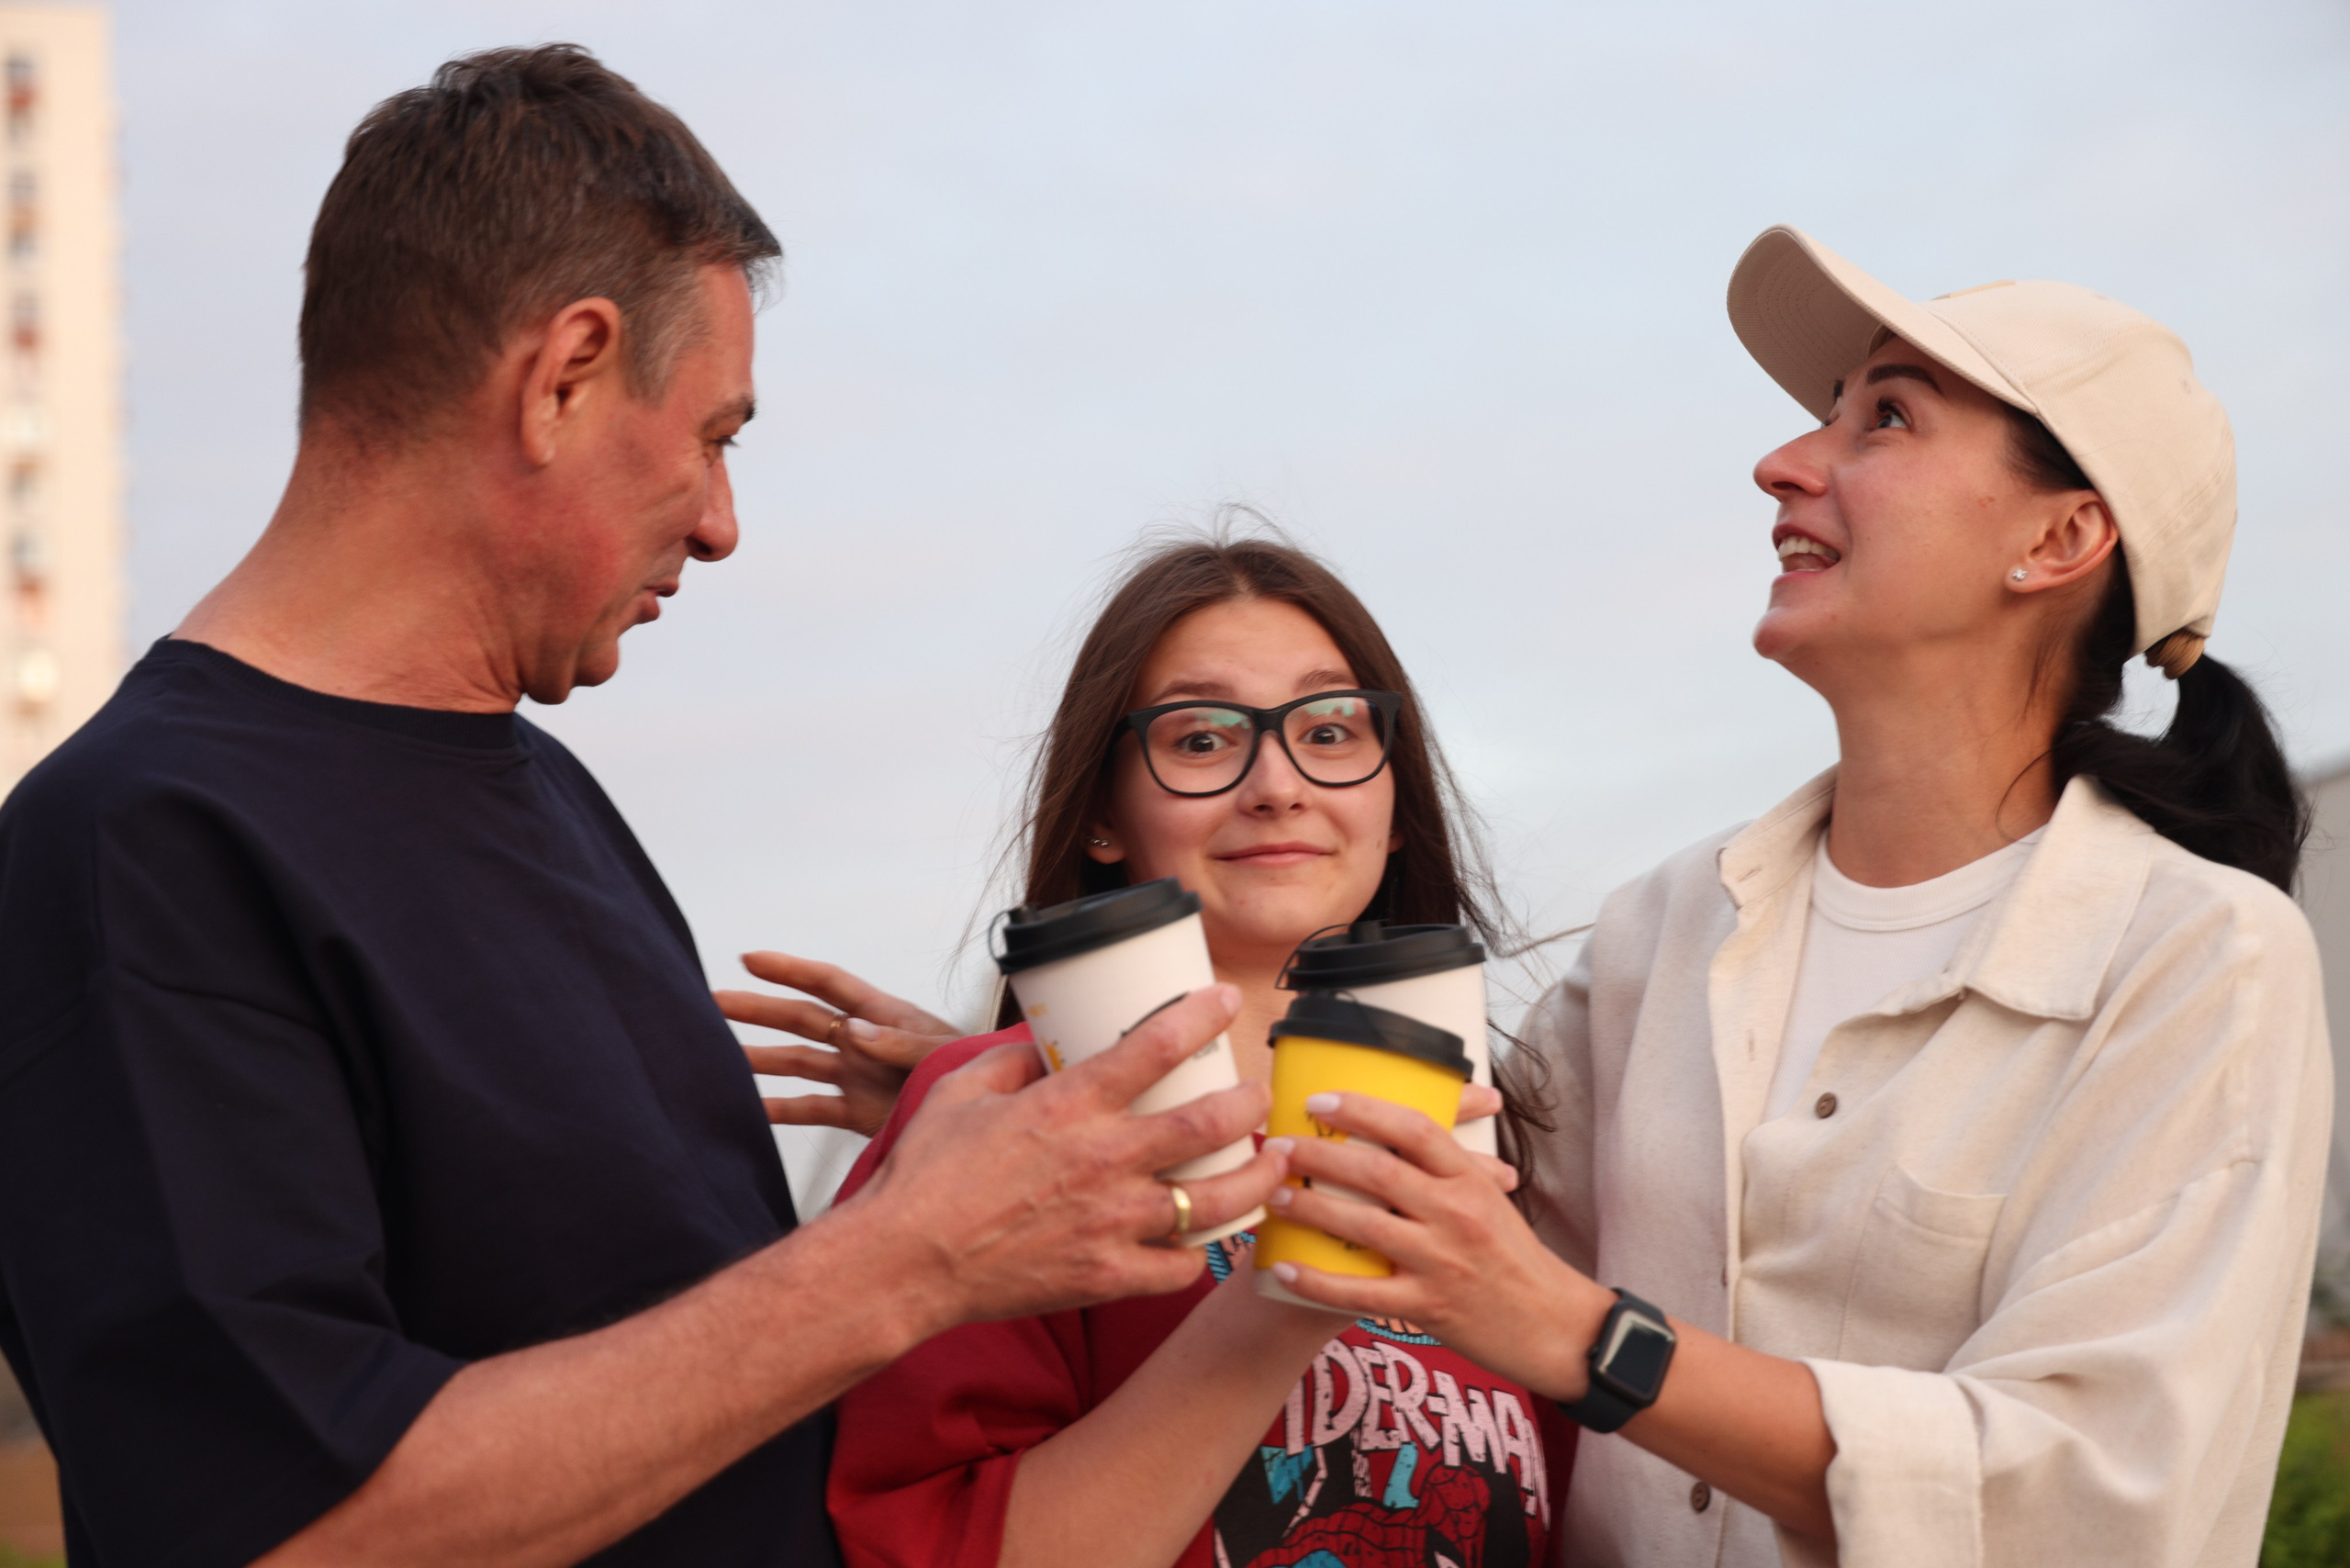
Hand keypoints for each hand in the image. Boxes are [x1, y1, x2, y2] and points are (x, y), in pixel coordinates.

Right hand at [714, 952, 960, 1135]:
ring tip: (718, 1055)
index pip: (829, 984)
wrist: (988, 1118)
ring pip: (798, 1062)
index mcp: (884, 1016)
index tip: (749, 959)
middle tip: (713, 1003)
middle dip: (759, 1010)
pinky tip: (750, 1110)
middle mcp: (863, 1041)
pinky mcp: (859, 1111)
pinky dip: (781, 1110)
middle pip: (802, 1019)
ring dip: (760, 1058)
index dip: (790, 970)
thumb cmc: (976, 1071)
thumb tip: (849, 1031)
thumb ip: (898, 1044)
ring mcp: (857, 1075)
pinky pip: (812, 1108)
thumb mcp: (943, 1053)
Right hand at [839, 984, 1289, 1327]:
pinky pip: (1182, 1266)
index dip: (1202, 1015)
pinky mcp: (1108, 1276)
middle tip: (1260, 1093)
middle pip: (1212, 1121)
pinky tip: (1209, 1236)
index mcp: (1068, 1106)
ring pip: (1218, 1199)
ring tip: (1274, 1164)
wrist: (903, 1264)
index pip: (1156, 1045)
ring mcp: (1112, 1222)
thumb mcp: (961, 1093)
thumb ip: (1011, 1062)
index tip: (1227, 1001)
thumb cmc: (924, 1177)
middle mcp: (1103, 1160)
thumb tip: (1044, 1043)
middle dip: (1251, 1101)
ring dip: (1258, 1178)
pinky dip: (1202, 1251)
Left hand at [1263, 1090, 1609, 1400]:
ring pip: (1363, 1225)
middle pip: (1378, 1172)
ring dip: (1310, 1208)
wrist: (1557, 1328)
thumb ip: (1449, 1172)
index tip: (1319, 1101)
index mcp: (1471, 1181)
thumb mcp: (1492, 1203)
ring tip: (1273, 1195)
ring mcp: (1441, 1261)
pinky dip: (1317, 1281)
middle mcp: (1456, 1214)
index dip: (1363, 1109)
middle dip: (1319, 1155)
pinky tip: (1284, 1269)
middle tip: (1276, 1147)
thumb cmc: (1518, 1262)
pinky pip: (1360, 1293)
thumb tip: (1397, 1137)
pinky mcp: (1428, 1307)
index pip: (1415, 1129)